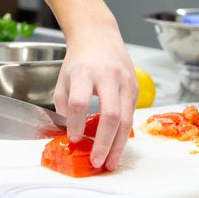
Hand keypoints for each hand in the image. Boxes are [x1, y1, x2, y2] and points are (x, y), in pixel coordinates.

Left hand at [53, 26, 137, 170]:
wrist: (98, 36)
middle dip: (104, 142)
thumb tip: (69, 135)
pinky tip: (116, 146)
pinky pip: (131, 115)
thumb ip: (64, 106)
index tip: (74, 138)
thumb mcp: (63, 78)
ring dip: (118, 145)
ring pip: (126, 119)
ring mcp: (125, 82)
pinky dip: (124, 134)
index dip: (76, 123)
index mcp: (84, 72)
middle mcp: (107, 76)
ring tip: (110, 162)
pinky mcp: (135, 88)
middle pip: (110, 114)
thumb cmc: (79, 60)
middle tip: (97, 161)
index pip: (79, 102)